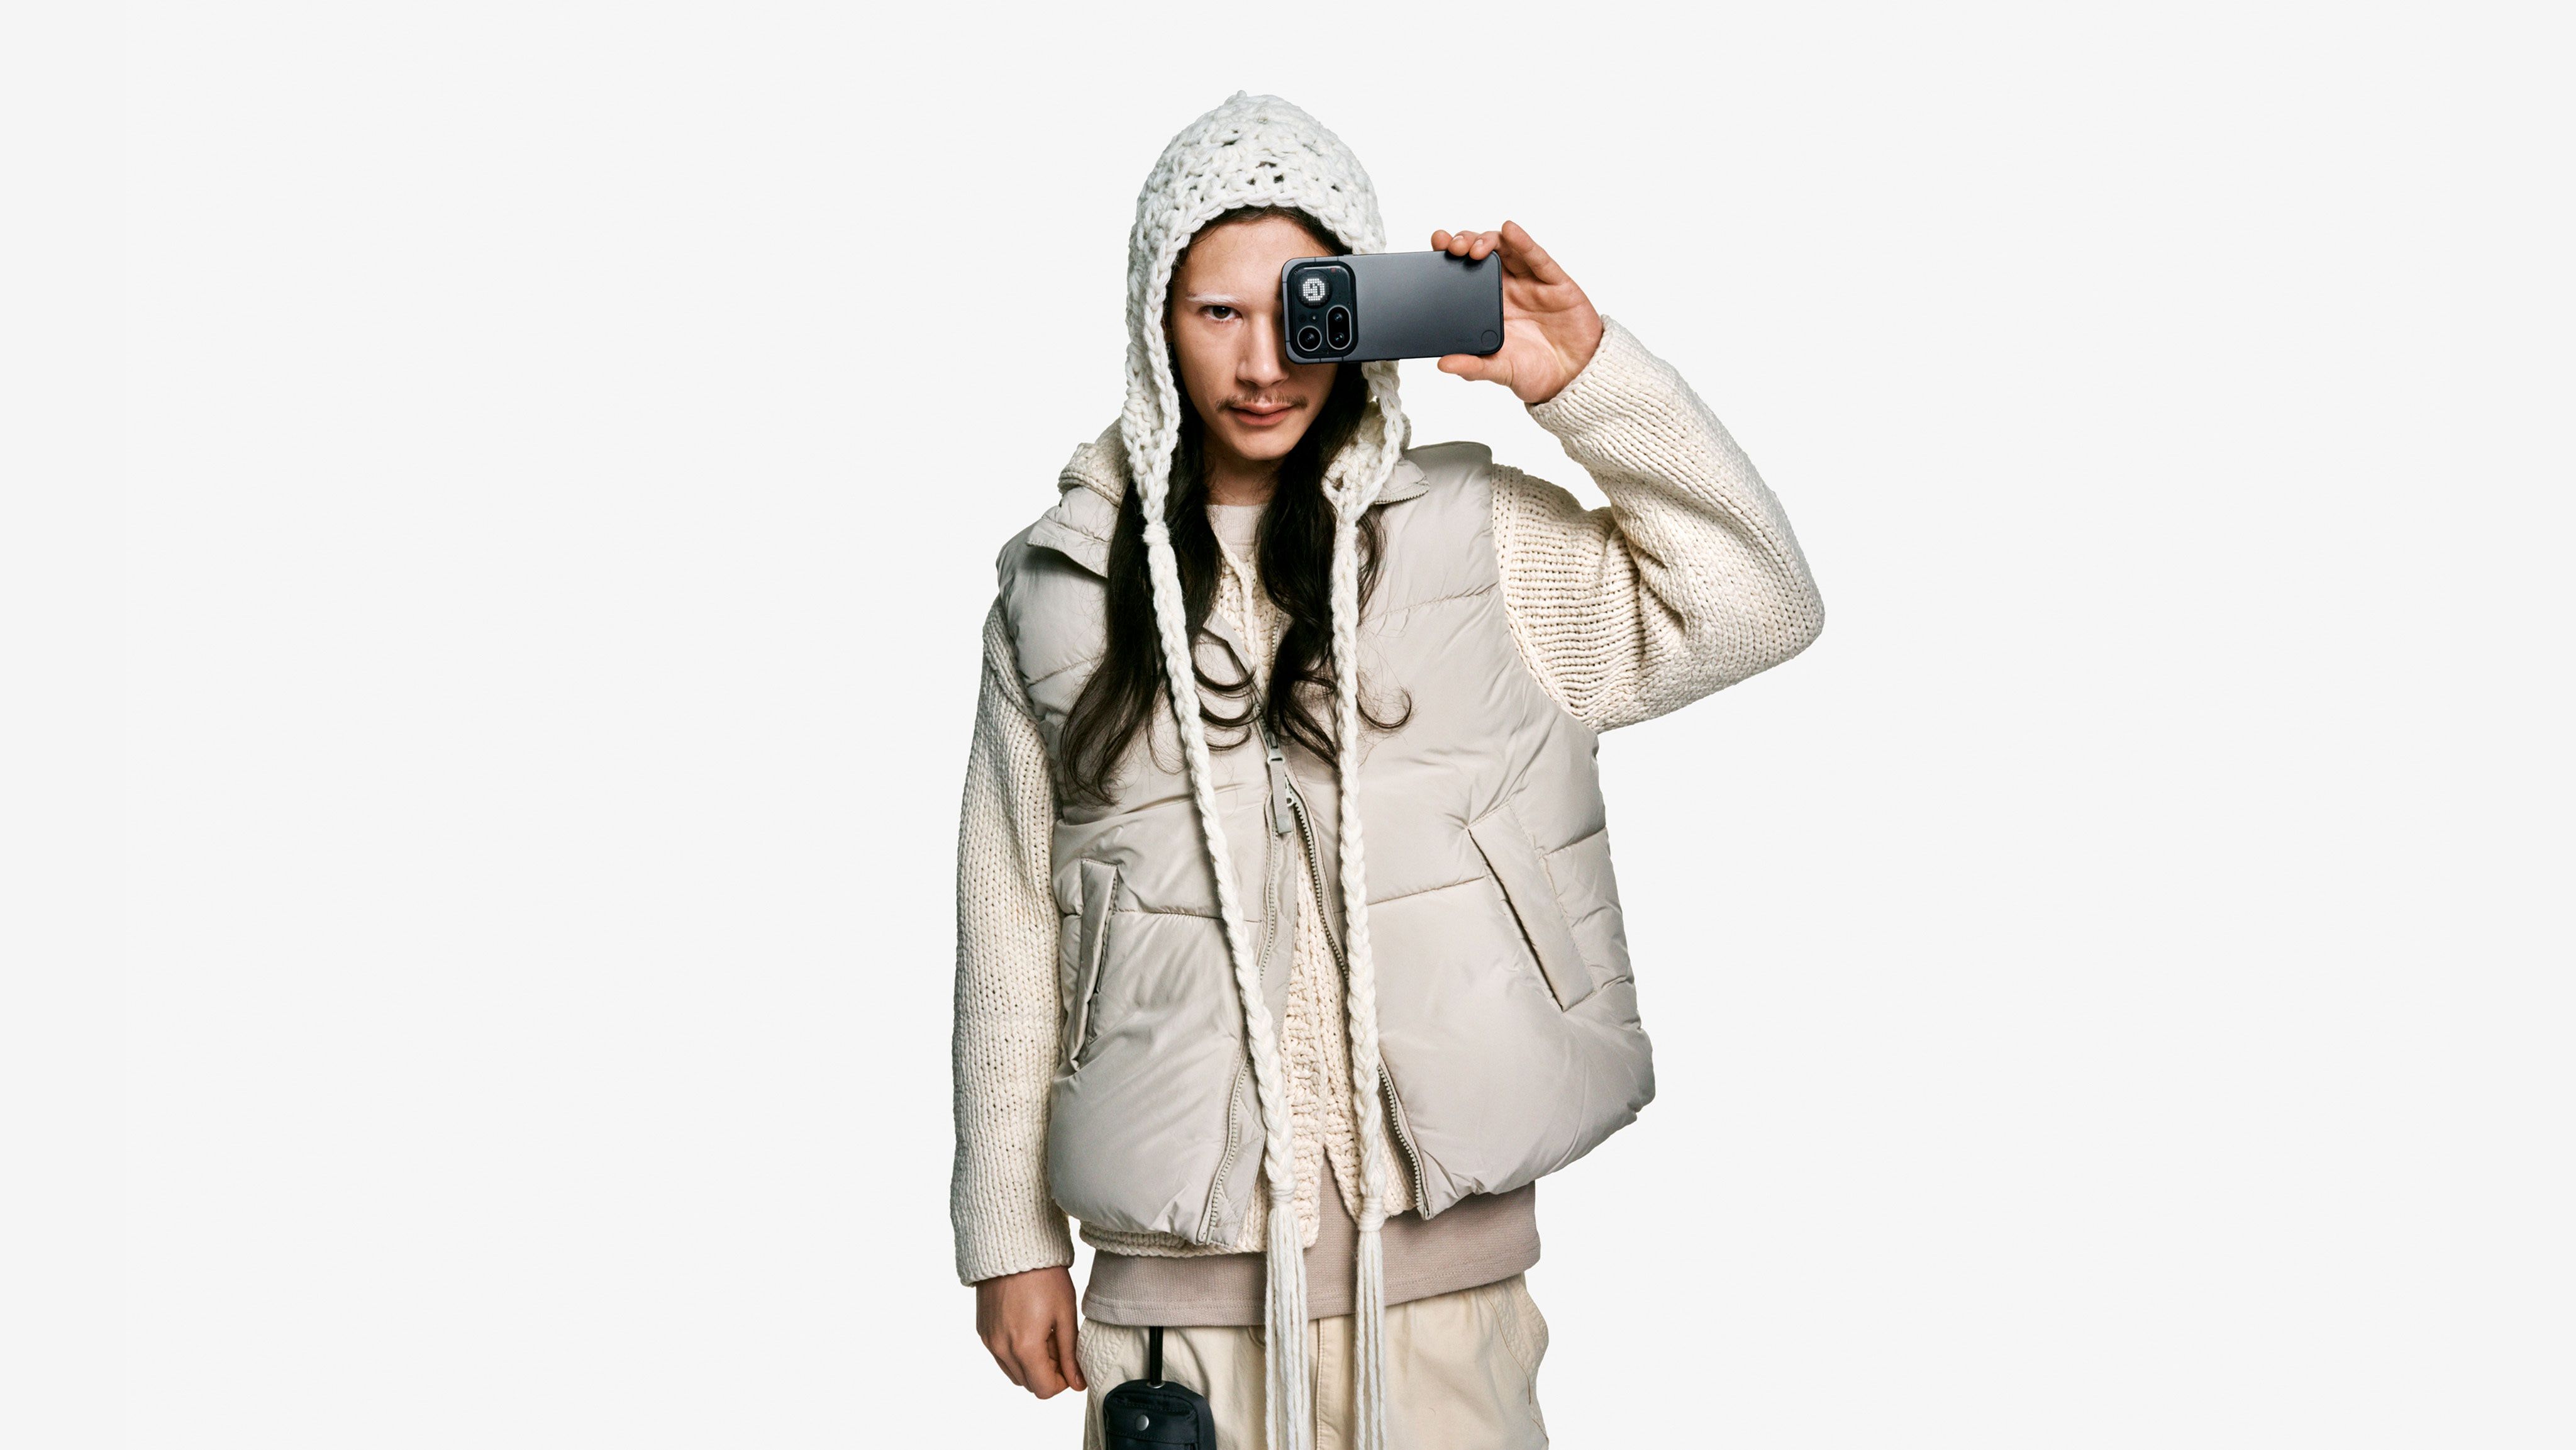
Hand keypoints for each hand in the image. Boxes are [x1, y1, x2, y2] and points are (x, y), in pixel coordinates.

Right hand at [975, 1265, 1086, 1397]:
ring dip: (1030, 1364)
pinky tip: (1026, 1326)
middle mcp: (1002, 1349)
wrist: (1013, 1248)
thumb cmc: (1044, 1277)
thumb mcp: (1065, 1315)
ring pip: (1013, 1372)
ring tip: (1042, 1334)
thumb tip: (1077, 1384)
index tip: (1068, 1361)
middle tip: (1057, 1343)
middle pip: (1028, 1384)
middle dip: (1046, 1372)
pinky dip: (1015, 1352)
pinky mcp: (982, 1331)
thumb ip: (1070, 1355)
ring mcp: (989, 1340)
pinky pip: (1000, 1356)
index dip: (1061, 1382)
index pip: (1043, 1389)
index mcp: (1025, 1347)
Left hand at [1430, 220, 1603, 405]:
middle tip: (1453, 247)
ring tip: (1475, 246)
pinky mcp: (1555, 282)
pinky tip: (1511, 231)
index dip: (1450, 255)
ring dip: (1489, 240)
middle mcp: (1508, 288)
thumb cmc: (1537, 372)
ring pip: (1508, 249)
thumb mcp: (1500, 371)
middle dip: (1465, 242)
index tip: (1436, 244)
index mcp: (1489, 306)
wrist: (1575, 378)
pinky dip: (1524, 242)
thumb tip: (1442, 364)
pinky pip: (1538, 258)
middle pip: (1483, 253)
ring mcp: (1531, 282)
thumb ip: (1473, 367)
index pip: (1465, 272)